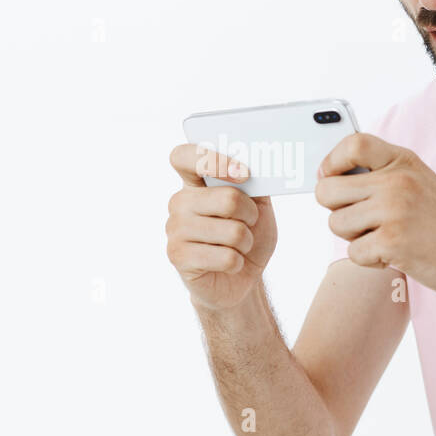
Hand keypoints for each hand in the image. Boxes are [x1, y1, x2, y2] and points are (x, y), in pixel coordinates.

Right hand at [166, 143, 277, 309]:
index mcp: (194, 183)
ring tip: (237, 246)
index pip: (184, 156)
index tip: (243, 174)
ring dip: (246, 242)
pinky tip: (229, 264)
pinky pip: (225, 257)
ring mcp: (175, 229)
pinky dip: (238, 262)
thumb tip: (260, 165)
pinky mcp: (177, 256)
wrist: (240, 279)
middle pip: (226, 198)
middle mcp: (179, 202)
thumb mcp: (258, 205)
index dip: (212, 160)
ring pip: (231, 231)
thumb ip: (256, 182)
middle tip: (248, 223)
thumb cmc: (246, 237)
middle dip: (250, 215)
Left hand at [316, 133, 435, 299]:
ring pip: (336, 224)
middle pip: (327, 190)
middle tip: (361, 221)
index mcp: (402, 162)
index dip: (331, 161)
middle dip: (336, 211)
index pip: (353, 143)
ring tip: (386, 239)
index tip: (330, 177)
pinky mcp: (393, 241)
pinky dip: (370, 261)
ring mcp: (394, 210)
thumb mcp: (417, 182)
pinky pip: (353, 253)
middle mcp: (397, 180)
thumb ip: (380, 174)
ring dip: (355, 239)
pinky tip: (395, 255)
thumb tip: (327, 175)